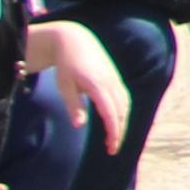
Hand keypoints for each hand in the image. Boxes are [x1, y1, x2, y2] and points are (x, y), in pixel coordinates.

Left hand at [23, 19, 128, 152]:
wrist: (75, 40)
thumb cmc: (66, 64)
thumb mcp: (64, 86)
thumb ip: (73, 105)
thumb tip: (80, 126)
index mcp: (99, 85)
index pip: (111, 113)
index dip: (113, 132)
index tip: (111, 147)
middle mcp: (112, 83)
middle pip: (122, 112)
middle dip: (119, 131)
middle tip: (112, 149)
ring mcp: (116, 79)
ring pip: (125, 105)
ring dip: (122, 123)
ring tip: (114, 138)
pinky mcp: (116, 78)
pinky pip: (124, 98)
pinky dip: (123, 112)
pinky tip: (117, 120)